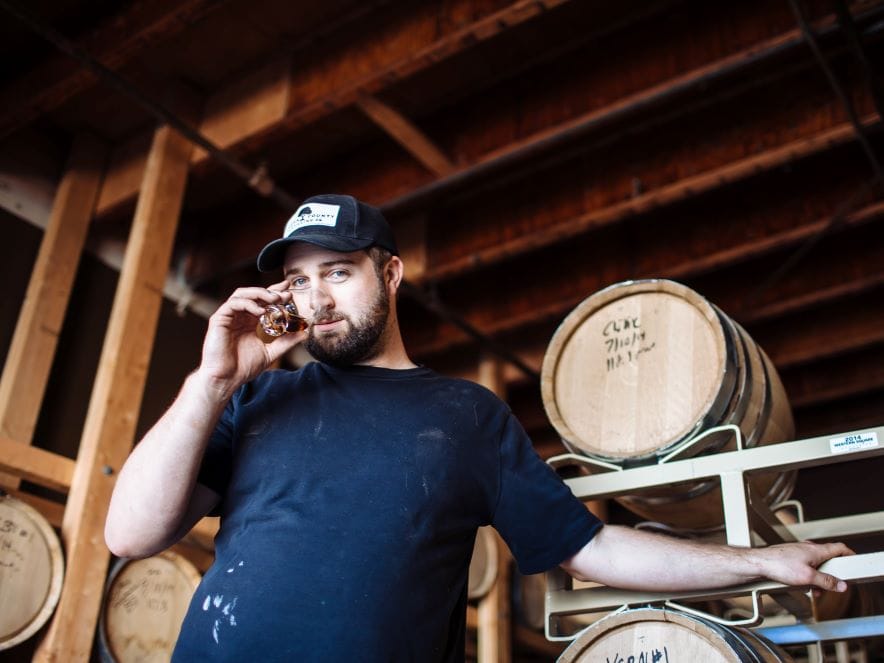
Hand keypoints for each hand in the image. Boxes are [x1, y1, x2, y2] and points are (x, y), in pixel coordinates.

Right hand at [197, 280, 305, 397]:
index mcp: (250, 321)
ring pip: (243, 294)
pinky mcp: (219, 319)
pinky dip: (248, 304)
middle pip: (254, 294)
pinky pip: (233, 304)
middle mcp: (240, 316)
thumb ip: (286, 341)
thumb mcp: (271, 352)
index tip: (290, 291)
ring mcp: (229, 316)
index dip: (276, 293)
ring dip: (260, 293)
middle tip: (285, 295)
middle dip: (271, 292)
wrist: (226, 379)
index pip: (263, 301)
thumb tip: (304, 332)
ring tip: (275, 299)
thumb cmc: (244, 367)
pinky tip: (260, 311)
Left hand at [754, 541, 853, 592]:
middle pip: (828, 558)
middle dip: (831, 573)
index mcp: (816, 550)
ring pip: (816, 564)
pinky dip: (808, 575)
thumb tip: (840, 584)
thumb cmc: (779, 565)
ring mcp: (799, 551)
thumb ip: (826, 581)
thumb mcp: (808, 578)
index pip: (839, 548)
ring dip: (818, 577)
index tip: (854, 562)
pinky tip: (801, 584)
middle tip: (829, 585)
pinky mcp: (791, 556)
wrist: (758, 563)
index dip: (849, 554)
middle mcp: (808, 548)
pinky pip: (805, 565)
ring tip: (812, 588)